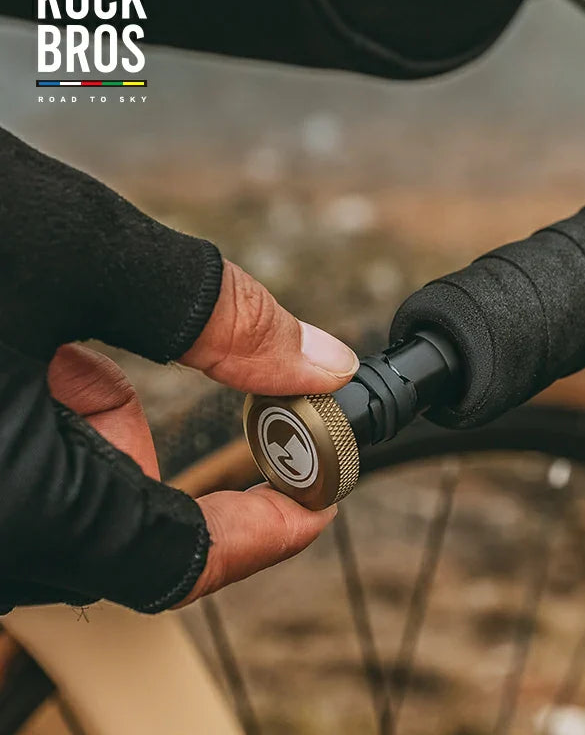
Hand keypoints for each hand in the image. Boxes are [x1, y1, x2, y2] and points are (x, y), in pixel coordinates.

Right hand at [47, 260, 356, 606]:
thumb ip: (216, 314)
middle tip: (268, 422)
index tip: (319, 505)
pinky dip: (73, 412)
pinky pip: (38, 462)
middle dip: (202, 475)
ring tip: (127, 363)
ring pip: (81, 495)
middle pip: (131, 536)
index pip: (171, 563)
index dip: (263, 538)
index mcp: (16, 497)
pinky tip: (71, 360)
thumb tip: (321, 362)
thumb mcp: (81, 253)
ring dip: (123, 430)